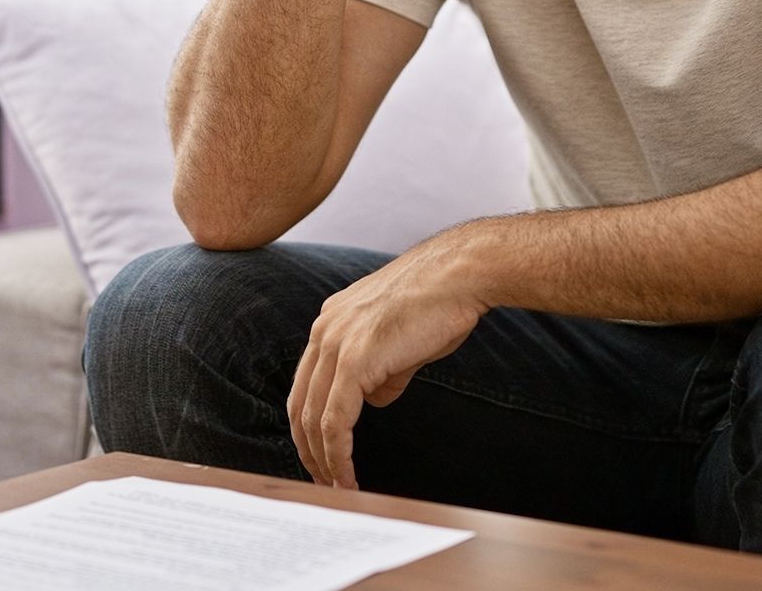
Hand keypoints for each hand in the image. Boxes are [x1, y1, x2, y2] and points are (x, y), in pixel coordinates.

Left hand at [286, 230, 487, 490]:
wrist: (461, 275)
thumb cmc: (442, 302)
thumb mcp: (401, 339)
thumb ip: (383, 370)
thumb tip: (375, 398)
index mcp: (331, 321)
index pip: (307, 383)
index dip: (310, 424)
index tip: (321, 453)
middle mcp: (324, 330)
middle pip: (300, 403)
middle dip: (308, 448)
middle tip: (321, 480)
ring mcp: (336, 344)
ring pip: (314, 418)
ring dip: (323, 459)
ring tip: (337, 487)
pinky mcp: (354, 361)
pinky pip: (336, 422)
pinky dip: (338, 455)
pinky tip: (348, 477)